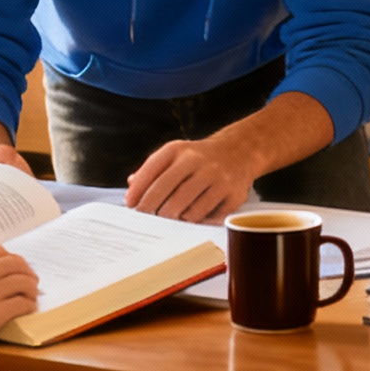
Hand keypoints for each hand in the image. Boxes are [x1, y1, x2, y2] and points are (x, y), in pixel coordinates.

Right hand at [0, 246, 40, 370]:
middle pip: (16, 263)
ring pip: (24, 281)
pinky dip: (29, 305)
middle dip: (27, 272)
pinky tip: (27, 309)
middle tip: (32, 282)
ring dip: (32, 289)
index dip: (13, 259)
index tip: (17, 268)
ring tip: (31, 297)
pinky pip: (22, 303)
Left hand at [129, 135, 260, 222]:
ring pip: (185, 209)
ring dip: (175, 218)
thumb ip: (150, 172)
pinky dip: (194, 220)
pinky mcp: (232, 193)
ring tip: (172, 216)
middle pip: (165, 194)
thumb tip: (131, 193)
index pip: (150, 172)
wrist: (238, 151)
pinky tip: (192, 215)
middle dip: (152, 211)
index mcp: (177, 149)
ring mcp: (217, 177)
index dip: (138, 192)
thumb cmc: (197, 159)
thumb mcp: (173, 156)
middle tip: (148, 220)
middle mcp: (197, 160)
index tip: (131, 206)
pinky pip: (205, 216)